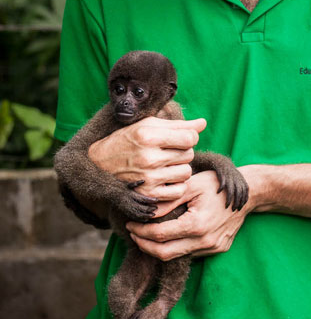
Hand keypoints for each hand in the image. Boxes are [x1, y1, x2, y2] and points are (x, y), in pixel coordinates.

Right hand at [88, 116, 206, 201]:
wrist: (99, 164)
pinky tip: (166, 179)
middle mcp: (149, 157)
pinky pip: (179, 191)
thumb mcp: (148, 126)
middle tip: (170, 152)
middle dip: (183, 152)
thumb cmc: (126, 140)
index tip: (180, 139)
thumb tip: (203, 123)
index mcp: (148, 135)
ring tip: (167, 165)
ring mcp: (149, 178)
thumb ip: (177, 125)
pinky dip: (177, 185)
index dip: (189, 137)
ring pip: (186, 173)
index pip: (190, 137)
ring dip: (180, 169)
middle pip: (189, 154)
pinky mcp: (148, 194)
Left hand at [126, 171, 250, 259]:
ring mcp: (212, 248)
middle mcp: (205, 241)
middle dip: (144, 244)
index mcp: (197, 225)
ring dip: (158, 247)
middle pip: (164, 253)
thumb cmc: (217, 184)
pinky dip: (175, 246)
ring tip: (147, 233)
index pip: (159, 235)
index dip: (141, 231)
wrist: (247, 193)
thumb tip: (147, 211)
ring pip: (177, 256)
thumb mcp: (191, 184)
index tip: (130, 224)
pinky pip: (190, 253)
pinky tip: (169, 234)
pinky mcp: (217, 249)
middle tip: (133, 232)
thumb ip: (168, 200)